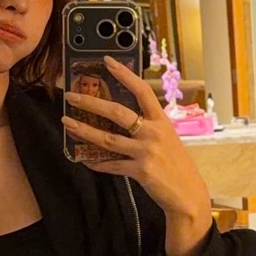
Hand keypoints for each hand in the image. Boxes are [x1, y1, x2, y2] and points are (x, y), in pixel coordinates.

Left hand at [63, 56, 213, 255]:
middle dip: (91, 103)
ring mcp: (146, 152)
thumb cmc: (176, 164)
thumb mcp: (167, 138)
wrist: (188, 194)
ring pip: (108, 139)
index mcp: (161, 120)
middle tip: (71, 96)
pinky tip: (83, 158)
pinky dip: (96, 162)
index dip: (125, 75)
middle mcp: (153, 132)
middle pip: (117, 112)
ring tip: (67, 123)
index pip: (142, 91)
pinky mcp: (140, 171)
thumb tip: (122, 117)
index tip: (107, 61)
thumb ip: (148, 126)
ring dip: (84, 130)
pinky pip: (112, 165)